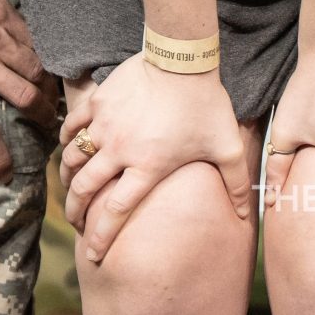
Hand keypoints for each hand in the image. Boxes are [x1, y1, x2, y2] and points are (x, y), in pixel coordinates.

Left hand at [0, 0, 52, 179]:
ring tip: (48, 97)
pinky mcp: (3, 13)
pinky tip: (39, 65)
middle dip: (41, 117)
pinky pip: (31, 40)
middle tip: (46, 126)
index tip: (7, 173)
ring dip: (44, 87)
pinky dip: (39, 56)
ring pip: (34, 68)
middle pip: (25, 97)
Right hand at [61, 55, 249, 261]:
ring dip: (68, 177)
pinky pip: (71, 127)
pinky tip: (68, 147)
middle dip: (75, 211)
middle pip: (85, 188)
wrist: (182, 59)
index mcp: (147, 167)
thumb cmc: (206, 105)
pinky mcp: (98, 102)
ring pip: (73, 158)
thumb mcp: (227, 147)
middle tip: (74, 222)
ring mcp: (105, 124)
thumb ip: (238, 185)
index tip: (92, 254)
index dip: (100, 236)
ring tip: (70, 188)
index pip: (116, 211)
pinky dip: (66, 141)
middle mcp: (120, 150)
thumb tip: (247, 217)